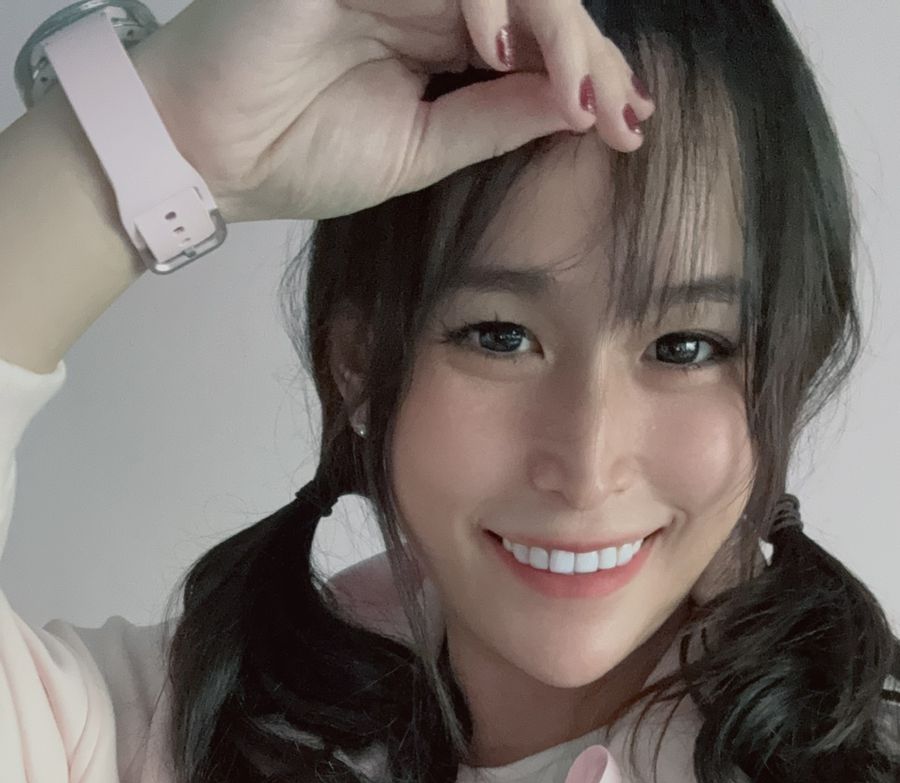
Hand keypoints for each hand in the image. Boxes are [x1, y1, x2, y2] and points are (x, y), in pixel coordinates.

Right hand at [130, 0, 653, 223]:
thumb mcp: (422, 151)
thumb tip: (581, 107)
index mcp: (438, 36)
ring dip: (553, 23)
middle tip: (618, 110)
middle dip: (587, 51)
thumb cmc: (294, 152)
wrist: (210, 154)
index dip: (587, 72)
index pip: (533, 37)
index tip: (629, 125)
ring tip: (573, 87)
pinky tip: (497, 48)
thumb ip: (496, 120)